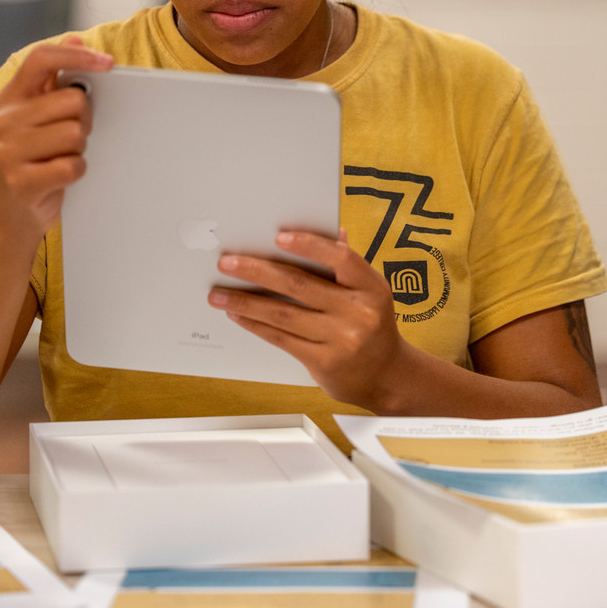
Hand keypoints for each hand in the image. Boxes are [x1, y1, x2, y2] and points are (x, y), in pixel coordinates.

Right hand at [0, 37, 113, 239]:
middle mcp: (5, 120)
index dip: (77, 55)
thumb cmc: (35, 156)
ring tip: (62, 155)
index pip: (42, 58)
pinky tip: (62, 175)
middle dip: (85, 119)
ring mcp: (9, 151)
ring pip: (75, 133)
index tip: (108, 63)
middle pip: (72, 100)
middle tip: (74, 134)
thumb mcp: (39, 114)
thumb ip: (57, 77)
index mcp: (12, 97)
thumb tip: (76, 37)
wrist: (14, 210)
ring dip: (80, 147)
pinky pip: (73, 165)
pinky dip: (77, 171)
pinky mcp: (21, 181)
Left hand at [208, 230, 404, 408]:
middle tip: (227, 263)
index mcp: (372, 287)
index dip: (310, 245)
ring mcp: (341, 340)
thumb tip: (333, 231)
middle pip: (299, 285)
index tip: (279, 237)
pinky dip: (256, 325)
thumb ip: (348, 264)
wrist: (388, 376)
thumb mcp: (370, 291)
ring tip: (218, 294)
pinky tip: (238, 316)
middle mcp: (359, 313)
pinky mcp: (324, 362)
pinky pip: (282, 338)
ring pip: (284, 314)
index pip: (341, 258)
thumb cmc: (373, 325)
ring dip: (246, 302)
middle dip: (258, 272)